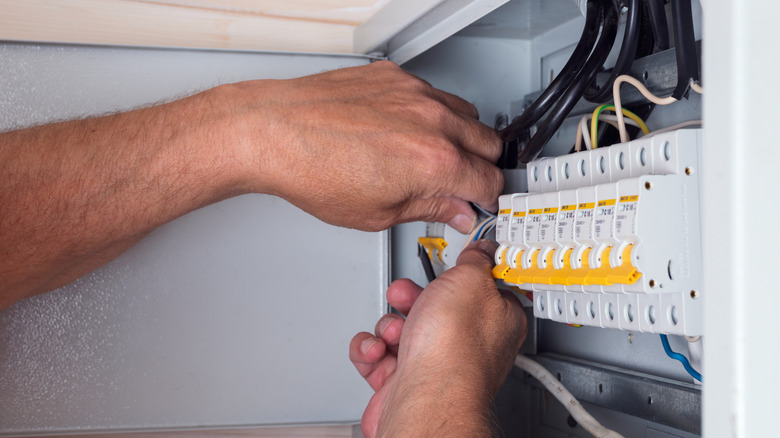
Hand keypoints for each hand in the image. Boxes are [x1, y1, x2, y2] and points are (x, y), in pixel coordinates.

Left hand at [228, 61, 502, 232]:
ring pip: (467, 113)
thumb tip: (456, 211)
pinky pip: (433, 92)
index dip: (486, 199)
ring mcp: (415, 93)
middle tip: (458, 183)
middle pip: (490, 144)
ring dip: (461, 137)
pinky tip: (404, 130)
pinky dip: (431, 113)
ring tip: (431, 156)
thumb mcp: (378, 214)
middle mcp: (433, 120)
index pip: (490, 181)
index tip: (477, 203)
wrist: (273, 132)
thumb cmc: (313, 172)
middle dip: (481, 167)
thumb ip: (430, 209)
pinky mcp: (395, 76)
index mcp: (435, 161)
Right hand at [349, 240, 526, 436]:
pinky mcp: (403, 382)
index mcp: (496, 320)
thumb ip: (475, 260)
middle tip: (409, 296)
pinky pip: (376, 355)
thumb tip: (482, 250)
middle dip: (411, 298)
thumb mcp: (472, 279)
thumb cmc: (454, 347)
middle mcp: (467, 346)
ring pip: (401, 329)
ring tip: (395, 332)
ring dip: (389, 325)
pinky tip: (378, 351)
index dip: (464, 274)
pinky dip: (371, 350)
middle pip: (433, 306)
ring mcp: (434, 365)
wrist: (424, 396)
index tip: (454, 264)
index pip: (483, 289)